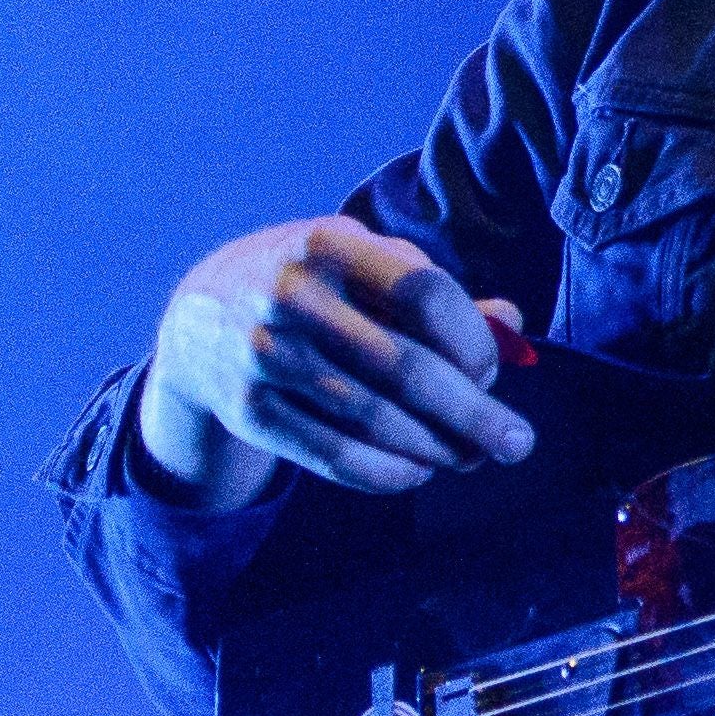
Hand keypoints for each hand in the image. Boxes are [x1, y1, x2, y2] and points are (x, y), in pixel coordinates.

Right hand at [136, 216, 533, 511]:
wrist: (198, 319)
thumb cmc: (315, 289)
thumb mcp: (363, 266)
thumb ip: (434, 292)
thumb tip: (512, 321)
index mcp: (329, 243)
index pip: (425, 293)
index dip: (472, 339)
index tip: (492, 371)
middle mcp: (290, 295)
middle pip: (406, 366)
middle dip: (473, 413)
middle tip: (516, 443)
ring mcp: (261, 354)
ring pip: (373, 416)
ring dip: (434, 447)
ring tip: (470, 458)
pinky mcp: (245, 409)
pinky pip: (330, 452)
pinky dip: (384, 471)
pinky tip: (416, 472)